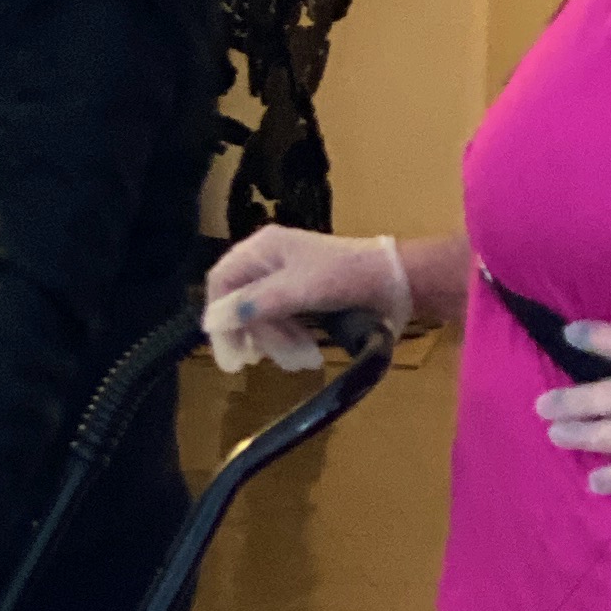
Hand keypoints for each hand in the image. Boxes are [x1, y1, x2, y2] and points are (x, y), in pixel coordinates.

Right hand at [203, 226, 407, 373]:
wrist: (397, 280)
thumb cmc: (347, 277)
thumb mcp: (298, 290)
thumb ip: (255, 303)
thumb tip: (213, 321)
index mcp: (262, 248)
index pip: (221, 282)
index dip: (220, 318)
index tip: (230, 354)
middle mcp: (269, 260)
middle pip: (242, 304)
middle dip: (258, 335)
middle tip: (269, 362)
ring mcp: (287, 278)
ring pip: (263, 318)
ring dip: (277, 343)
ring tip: (302, 361)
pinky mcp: (304, 297)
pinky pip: (283, 322)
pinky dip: (290, 341)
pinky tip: (306, 355)